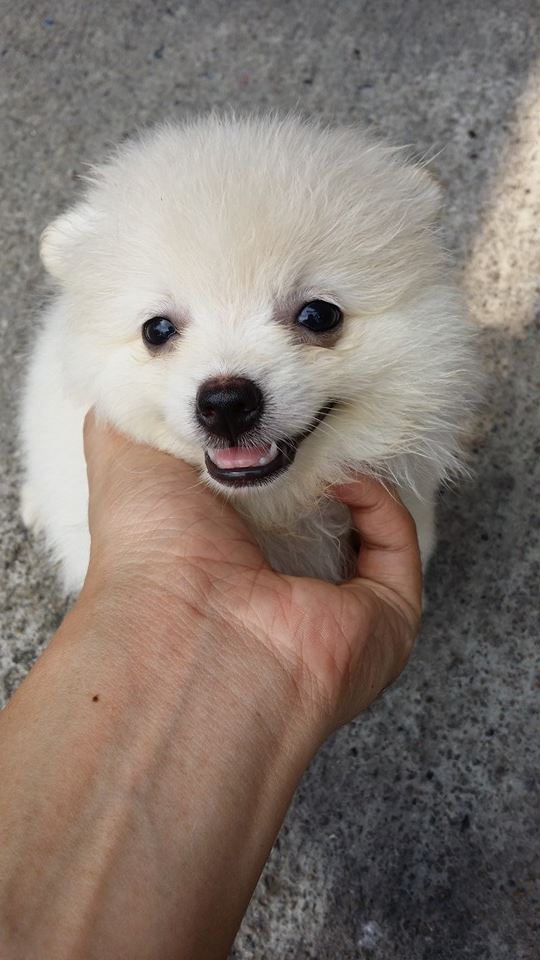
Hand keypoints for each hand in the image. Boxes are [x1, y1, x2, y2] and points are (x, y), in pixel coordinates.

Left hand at [83, 412, 421, 735]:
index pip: (260, 498)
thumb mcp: (124, 452)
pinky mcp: (384, 617)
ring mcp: (334, 606)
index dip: (266, 445)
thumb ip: (140, 409)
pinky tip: (345, 474)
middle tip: (309, 403)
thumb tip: (153, 370)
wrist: (186, 629)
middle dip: (317, 451)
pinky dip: (380, 502)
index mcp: (224, 557)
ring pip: (367, 526)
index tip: (269, 398)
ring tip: (326, 431)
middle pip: (319, 506)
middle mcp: (279, 584)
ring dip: (353, 470)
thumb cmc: (148, 549)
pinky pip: (398, 549)